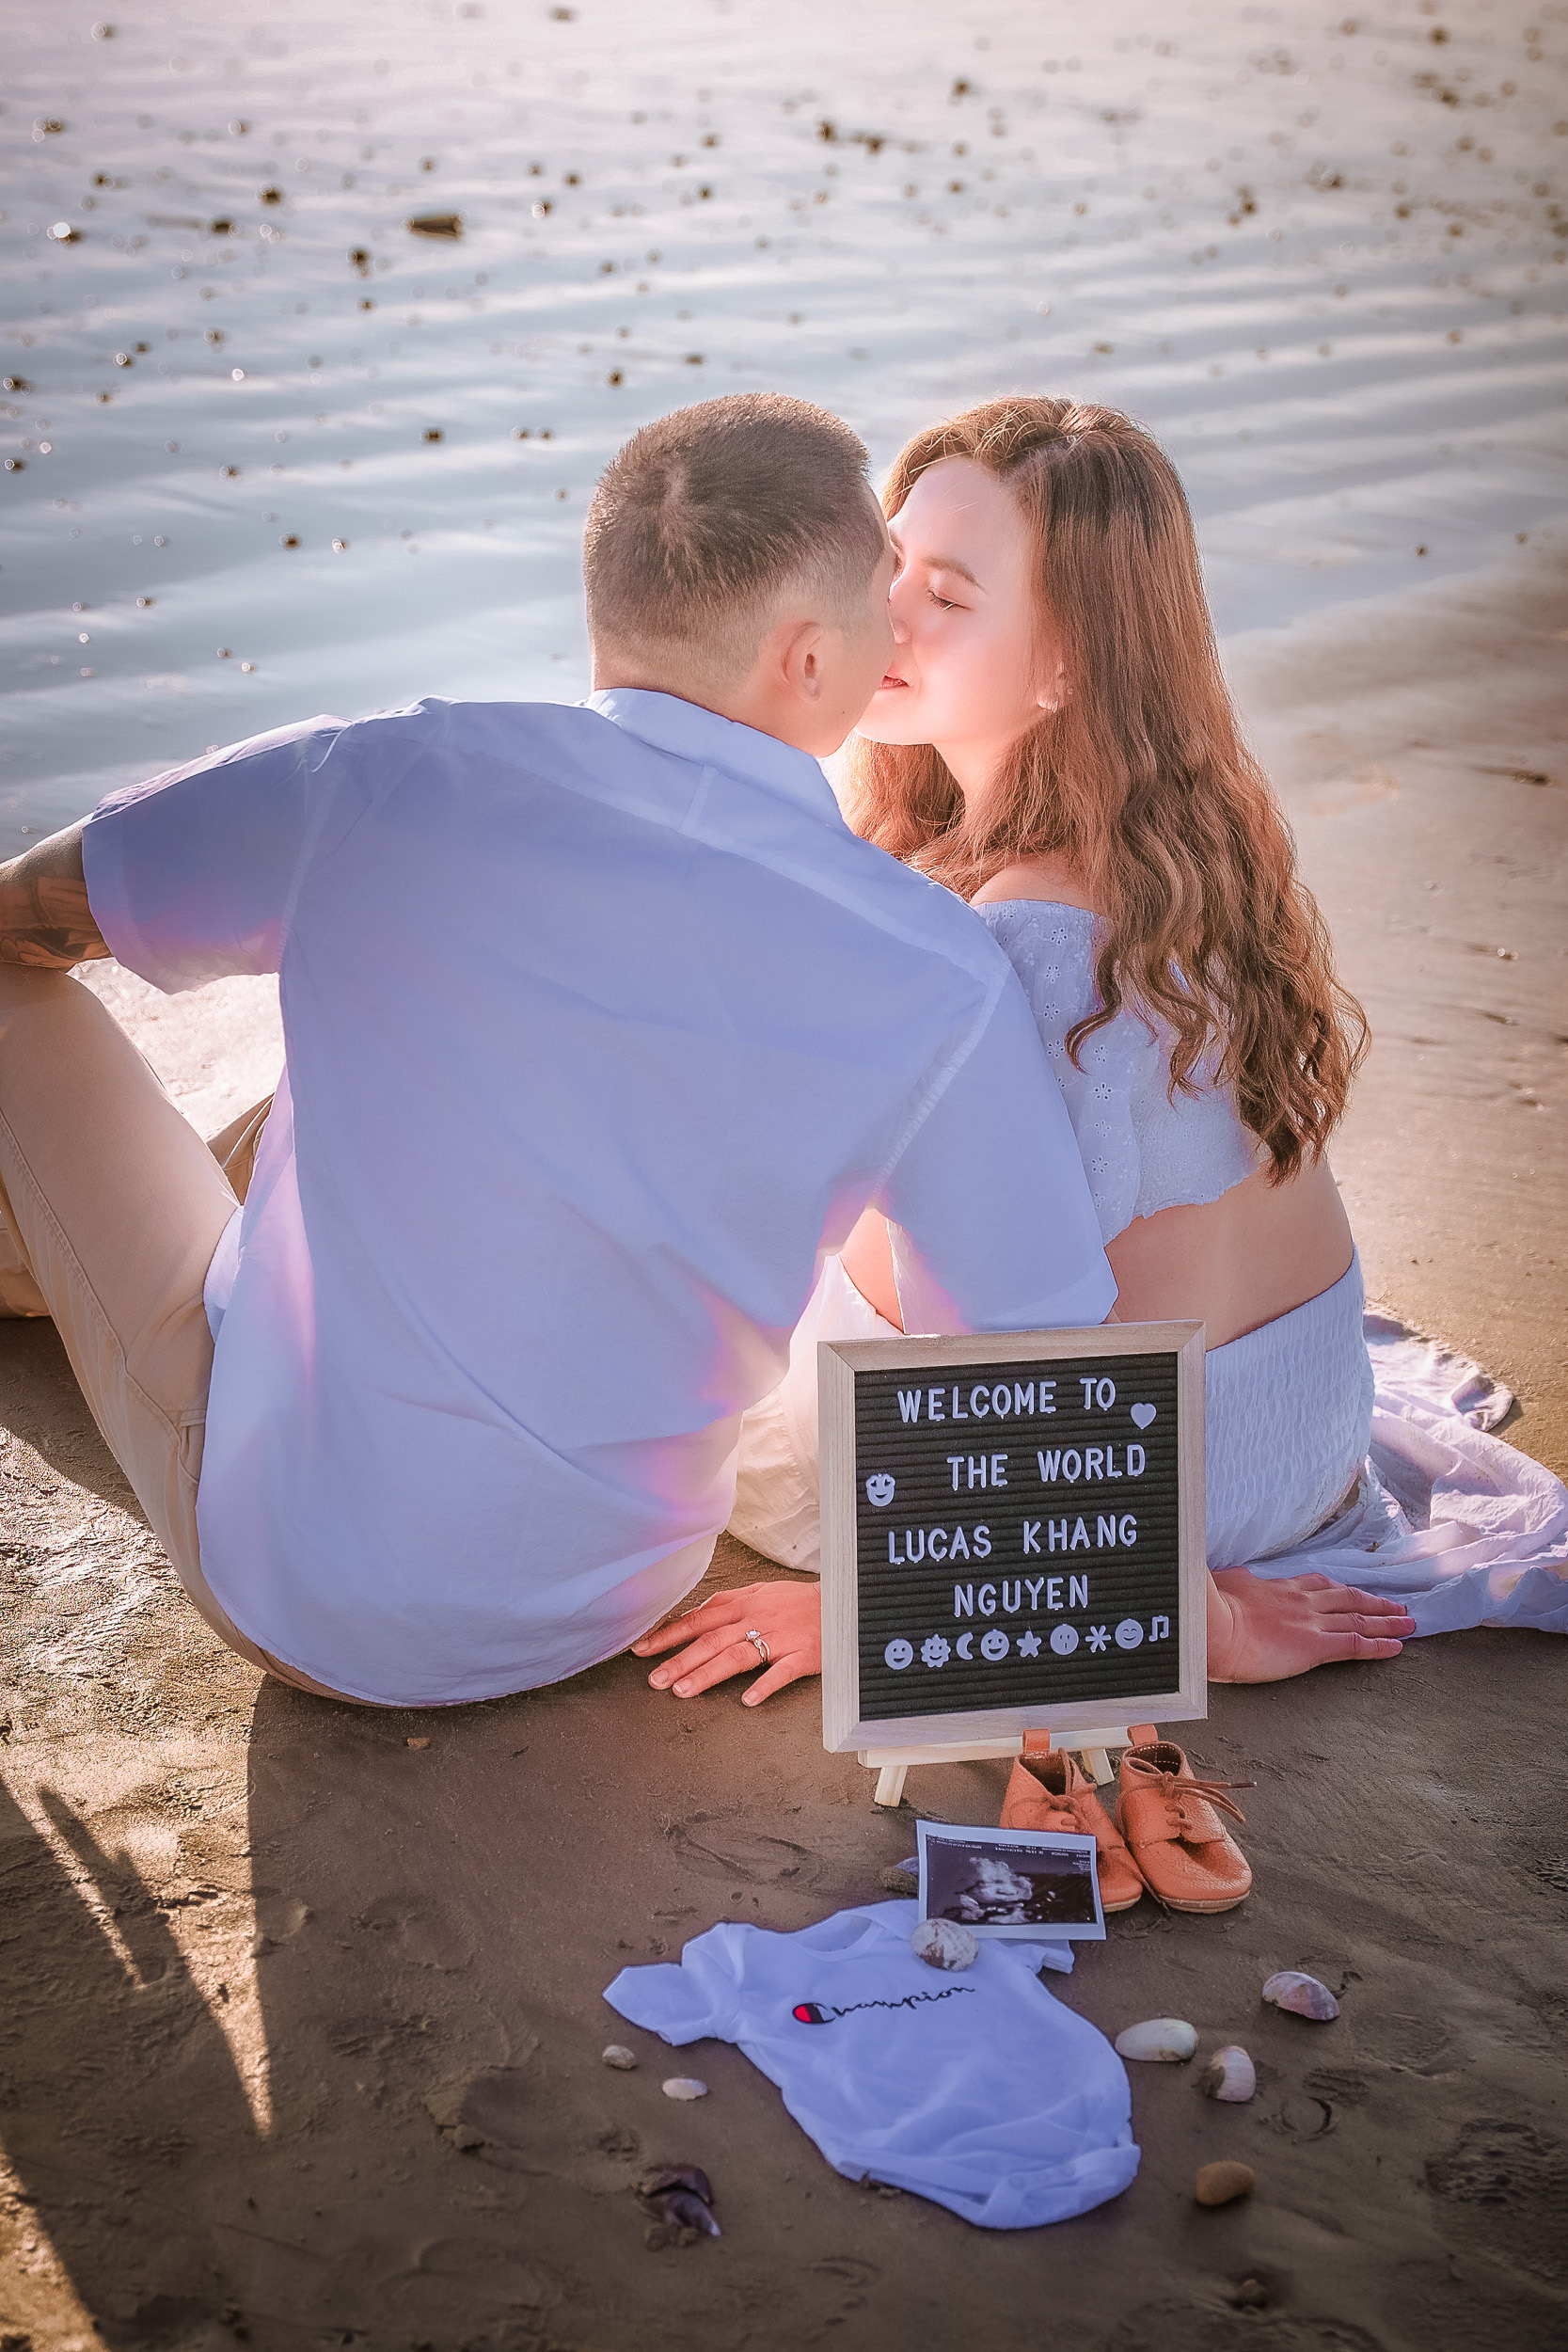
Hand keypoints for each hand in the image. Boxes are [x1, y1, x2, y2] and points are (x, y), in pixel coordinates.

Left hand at [631, 1579, 821, 1707]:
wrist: (844, 1602)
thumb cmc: (797, 1601)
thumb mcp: (759, 1591)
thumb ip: (727, 1604)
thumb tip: (693, 1616)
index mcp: (742, 1603)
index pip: (697, 1620)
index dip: (668, 1634)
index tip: (641, 1649)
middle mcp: (756, 1619)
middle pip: (711, 1641)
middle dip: (679, 1661)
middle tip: (654, 1680)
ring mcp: (780, 1638)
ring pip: (737, 1656)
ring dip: (708, 1674)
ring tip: (683, 1692)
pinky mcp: (803, 1656)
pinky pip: (781, 1672)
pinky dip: (764, 1685)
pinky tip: (747, 1700)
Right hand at [1208, 1566, 1415, 1682]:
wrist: (1210, 1625)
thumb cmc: (1207, 1608)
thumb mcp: (1224, 1585)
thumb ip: (1238, 1584)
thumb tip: (1239, 1577)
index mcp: (1277, 1587)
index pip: (1319, 1585)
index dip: (1341, 1590)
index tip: (1355, 1592)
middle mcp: (1301, 1601)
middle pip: (1347, 1599)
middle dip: (1373, 1602)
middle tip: (1396, 1606)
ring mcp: (1310, 1623)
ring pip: (1358, 1619)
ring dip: (1386, 1621)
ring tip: (1407, 1623)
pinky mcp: (1314, 1647)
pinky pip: (1355, 1644)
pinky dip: (1379, 1645)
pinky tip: (1396, 1646)